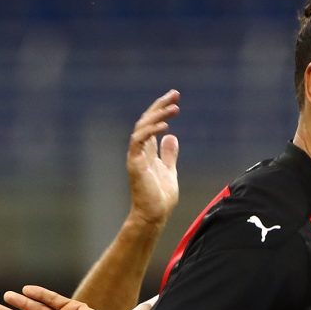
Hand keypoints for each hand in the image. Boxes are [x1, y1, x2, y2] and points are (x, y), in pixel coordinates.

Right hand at [127, 90, 180, 227]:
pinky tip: (165, 126)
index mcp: (147, 150)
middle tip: (175, 94)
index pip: (152, 123)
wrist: (153, 216)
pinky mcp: (135, 164)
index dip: (162, 109)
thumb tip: (171, 137)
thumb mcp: (169, 171)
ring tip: (174, 108)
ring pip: (142, 128)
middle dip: (160, 105)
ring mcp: (136, 156)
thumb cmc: (160, 198)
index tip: (175, 98)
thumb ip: (168, 154)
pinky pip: (139, 142)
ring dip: (157, 115)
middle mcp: (139, 150)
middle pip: (147, 120)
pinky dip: (150, 132)